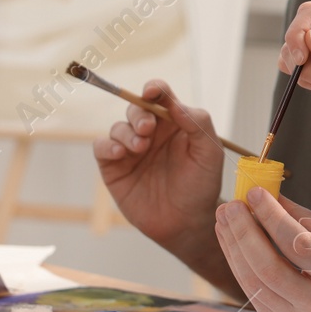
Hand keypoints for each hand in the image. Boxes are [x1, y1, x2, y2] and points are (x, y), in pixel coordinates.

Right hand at [92, 80, 223, 253]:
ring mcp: (131, 149)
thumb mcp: (209, 152)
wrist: (187, 222)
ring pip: (118, 126)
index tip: (153, 91)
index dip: (155, 89)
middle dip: (140, 114)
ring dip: (127, 132)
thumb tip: (174, 103)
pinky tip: (120, 153)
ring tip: (140, 146)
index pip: (160, 97)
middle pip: (136, 108)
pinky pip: (101, 147)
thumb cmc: (201, 185)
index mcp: (174, 123)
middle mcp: (150, 133)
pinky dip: (107, 145)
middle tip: (148, 129)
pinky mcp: (114, 167)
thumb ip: (197, 123)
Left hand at [215, 188, 310, 311]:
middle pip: (268, 267)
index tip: (255, 193)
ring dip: (233, 248)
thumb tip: (268, 194)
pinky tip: (231, 242)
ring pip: (253, 282)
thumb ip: (300, 218)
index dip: (272, 216)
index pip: (297, 243)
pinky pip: (252, 292)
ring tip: (224, 220)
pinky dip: (238, 264)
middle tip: (231, 206)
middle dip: (243, 232)